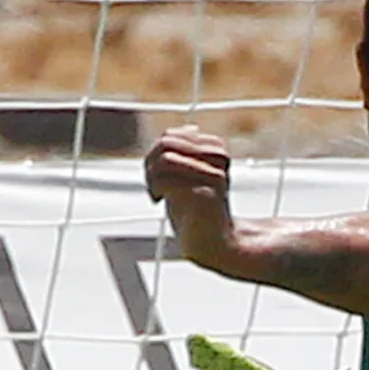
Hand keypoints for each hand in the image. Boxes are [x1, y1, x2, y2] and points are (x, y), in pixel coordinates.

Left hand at [144, 125, 239, 271]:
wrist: (212, 242)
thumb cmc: (198, 210)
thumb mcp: (190, 174)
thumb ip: (186, 151)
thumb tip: (189, 127)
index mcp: (215, 148)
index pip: (172, 135)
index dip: (156, 152)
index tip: (156, 176)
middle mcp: (217, 158)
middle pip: (168, 142)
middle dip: (151, 161)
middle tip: (152, 183)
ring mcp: (214, 173)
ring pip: (167, 158)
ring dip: (152, 176)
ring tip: (155, 191)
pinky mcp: (209, 190)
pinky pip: (169, 178)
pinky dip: (157, 189)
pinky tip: (159, 200)